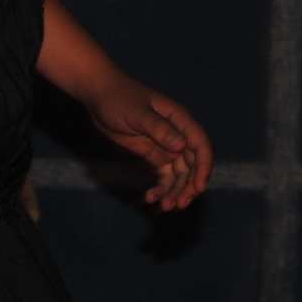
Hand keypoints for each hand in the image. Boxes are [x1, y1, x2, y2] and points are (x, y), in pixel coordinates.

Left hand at [83, 76, 212, 210]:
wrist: (98, 95)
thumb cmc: (118, 98)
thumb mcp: (137, 113)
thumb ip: (159, 129)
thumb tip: (183, 146)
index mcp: (179, 120)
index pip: (200, 145)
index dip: (203, 167)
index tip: (198, 188)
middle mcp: (177, 134)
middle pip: (192, 165)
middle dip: (188, 186)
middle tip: (177, 204)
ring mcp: (166, 145)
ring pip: (179, 174)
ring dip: (175, 191)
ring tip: (165, 206)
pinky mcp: (153, 153)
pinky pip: (164, 175)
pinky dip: (161, 188)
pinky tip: (151, 198)